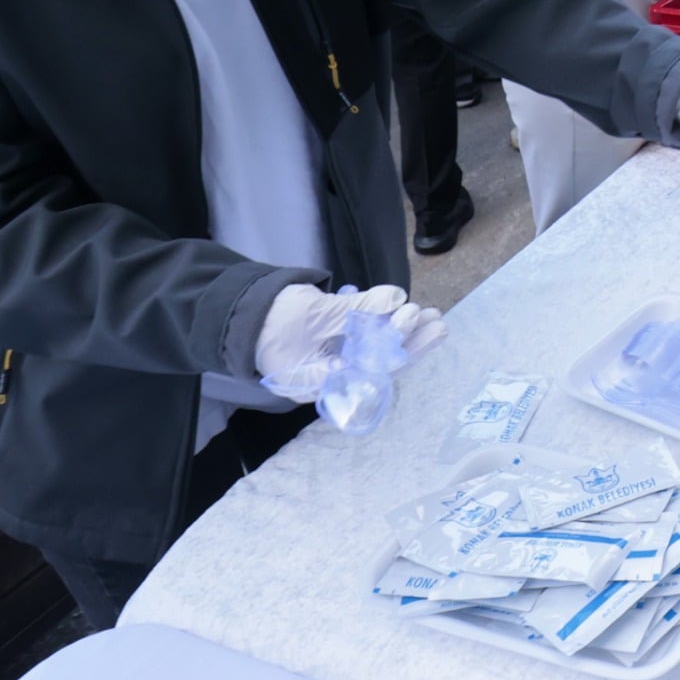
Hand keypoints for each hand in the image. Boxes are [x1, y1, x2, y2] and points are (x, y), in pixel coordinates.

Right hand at [257, 283, 439, 392]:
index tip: (412, 323)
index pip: (368, 371)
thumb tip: (397, 298)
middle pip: (380, 366)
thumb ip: (356, 309)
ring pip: (378, 355)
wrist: (240, 315)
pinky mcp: (337, 351)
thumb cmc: (271, 320)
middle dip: (411, 345)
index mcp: (321, 381)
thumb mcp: (315, 312)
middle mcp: (333, 379)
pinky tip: (411, 315)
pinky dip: (388, 329)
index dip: (395, 348)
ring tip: (434, 319)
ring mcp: (336, 365)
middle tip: (438, 324)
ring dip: (406, 336)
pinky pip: (369, 345)